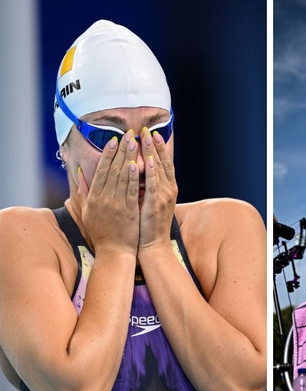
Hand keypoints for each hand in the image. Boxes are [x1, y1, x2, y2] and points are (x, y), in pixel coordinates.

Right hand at [77, 130, 139, 254]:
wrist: (114, 252)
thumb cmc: (101, 232)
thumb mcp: (87, 211)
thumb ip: (83, 191)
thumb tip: (78, 172)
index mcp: (93, 197)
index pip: (100, 171)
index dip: (107, 154)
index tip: (112, 140)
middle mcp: (103, 199)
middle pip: (112, 170)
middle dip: (120, 151)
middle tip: (127, 135)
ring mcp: (115, 205)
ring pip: (122, 177)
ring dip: (128, 158)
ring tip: (134, 143)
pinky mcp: (128, 211)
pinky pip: (131, 191)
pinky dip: (133, 177)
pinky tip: (137, 164)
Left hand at [138, 127, 177, 250]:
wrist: (152, 246)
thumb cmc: (146, 225)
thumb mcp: (147, 202)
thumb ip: (144, 186)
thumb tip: (136, 172)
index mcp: (166, 189)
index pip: (162, 163)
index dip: (157, 148)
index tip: (150, 134)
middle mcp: (168, 190)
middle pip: (161, 163)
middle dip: (153, 145)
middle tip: (146, 130)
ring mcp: (163, 197)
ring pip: (158, 171)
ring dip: (151, 153)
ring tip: (146, 138)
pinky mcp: (155, 204)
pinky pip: (153, 185)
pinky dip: (150, 173)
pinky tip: (146, 161)